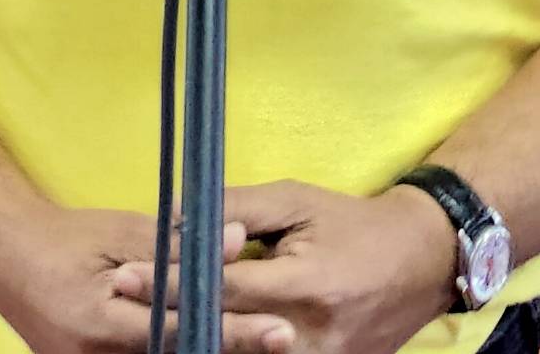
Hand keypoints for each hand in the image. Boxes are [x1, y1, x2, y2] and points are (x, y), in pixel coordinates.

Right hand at [0, 206, 293, 352]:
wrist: (8, 256)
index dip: (235, 330)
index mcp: (100, 324)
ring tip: (257, 340)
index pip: (182, 330)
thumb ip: (179, 242)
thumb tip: (238, 237)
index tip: (281, 329)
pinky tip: (208, 339)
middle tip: (282, 340)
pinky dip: (176, 348)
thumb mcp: (124, 232)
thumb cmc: (67, 238)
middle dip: (227, 348)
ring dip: (205, 350)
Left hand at [115, 181, 457, 353]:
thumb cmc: (352, 221)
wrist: (420, 261)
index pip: (222, 288)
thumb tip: (179, 217)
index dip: (171, 284)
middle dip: (169, 319)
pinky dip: (236, 351)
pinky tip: (202, 338)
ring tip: (149, 328)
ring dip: (195, 341)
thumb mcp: (297, 201)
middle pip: (225, 335)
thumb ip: (239, 208)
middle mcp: (309, 334)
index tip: (126, 277)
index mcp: (305, 285)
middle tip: (119, 302)